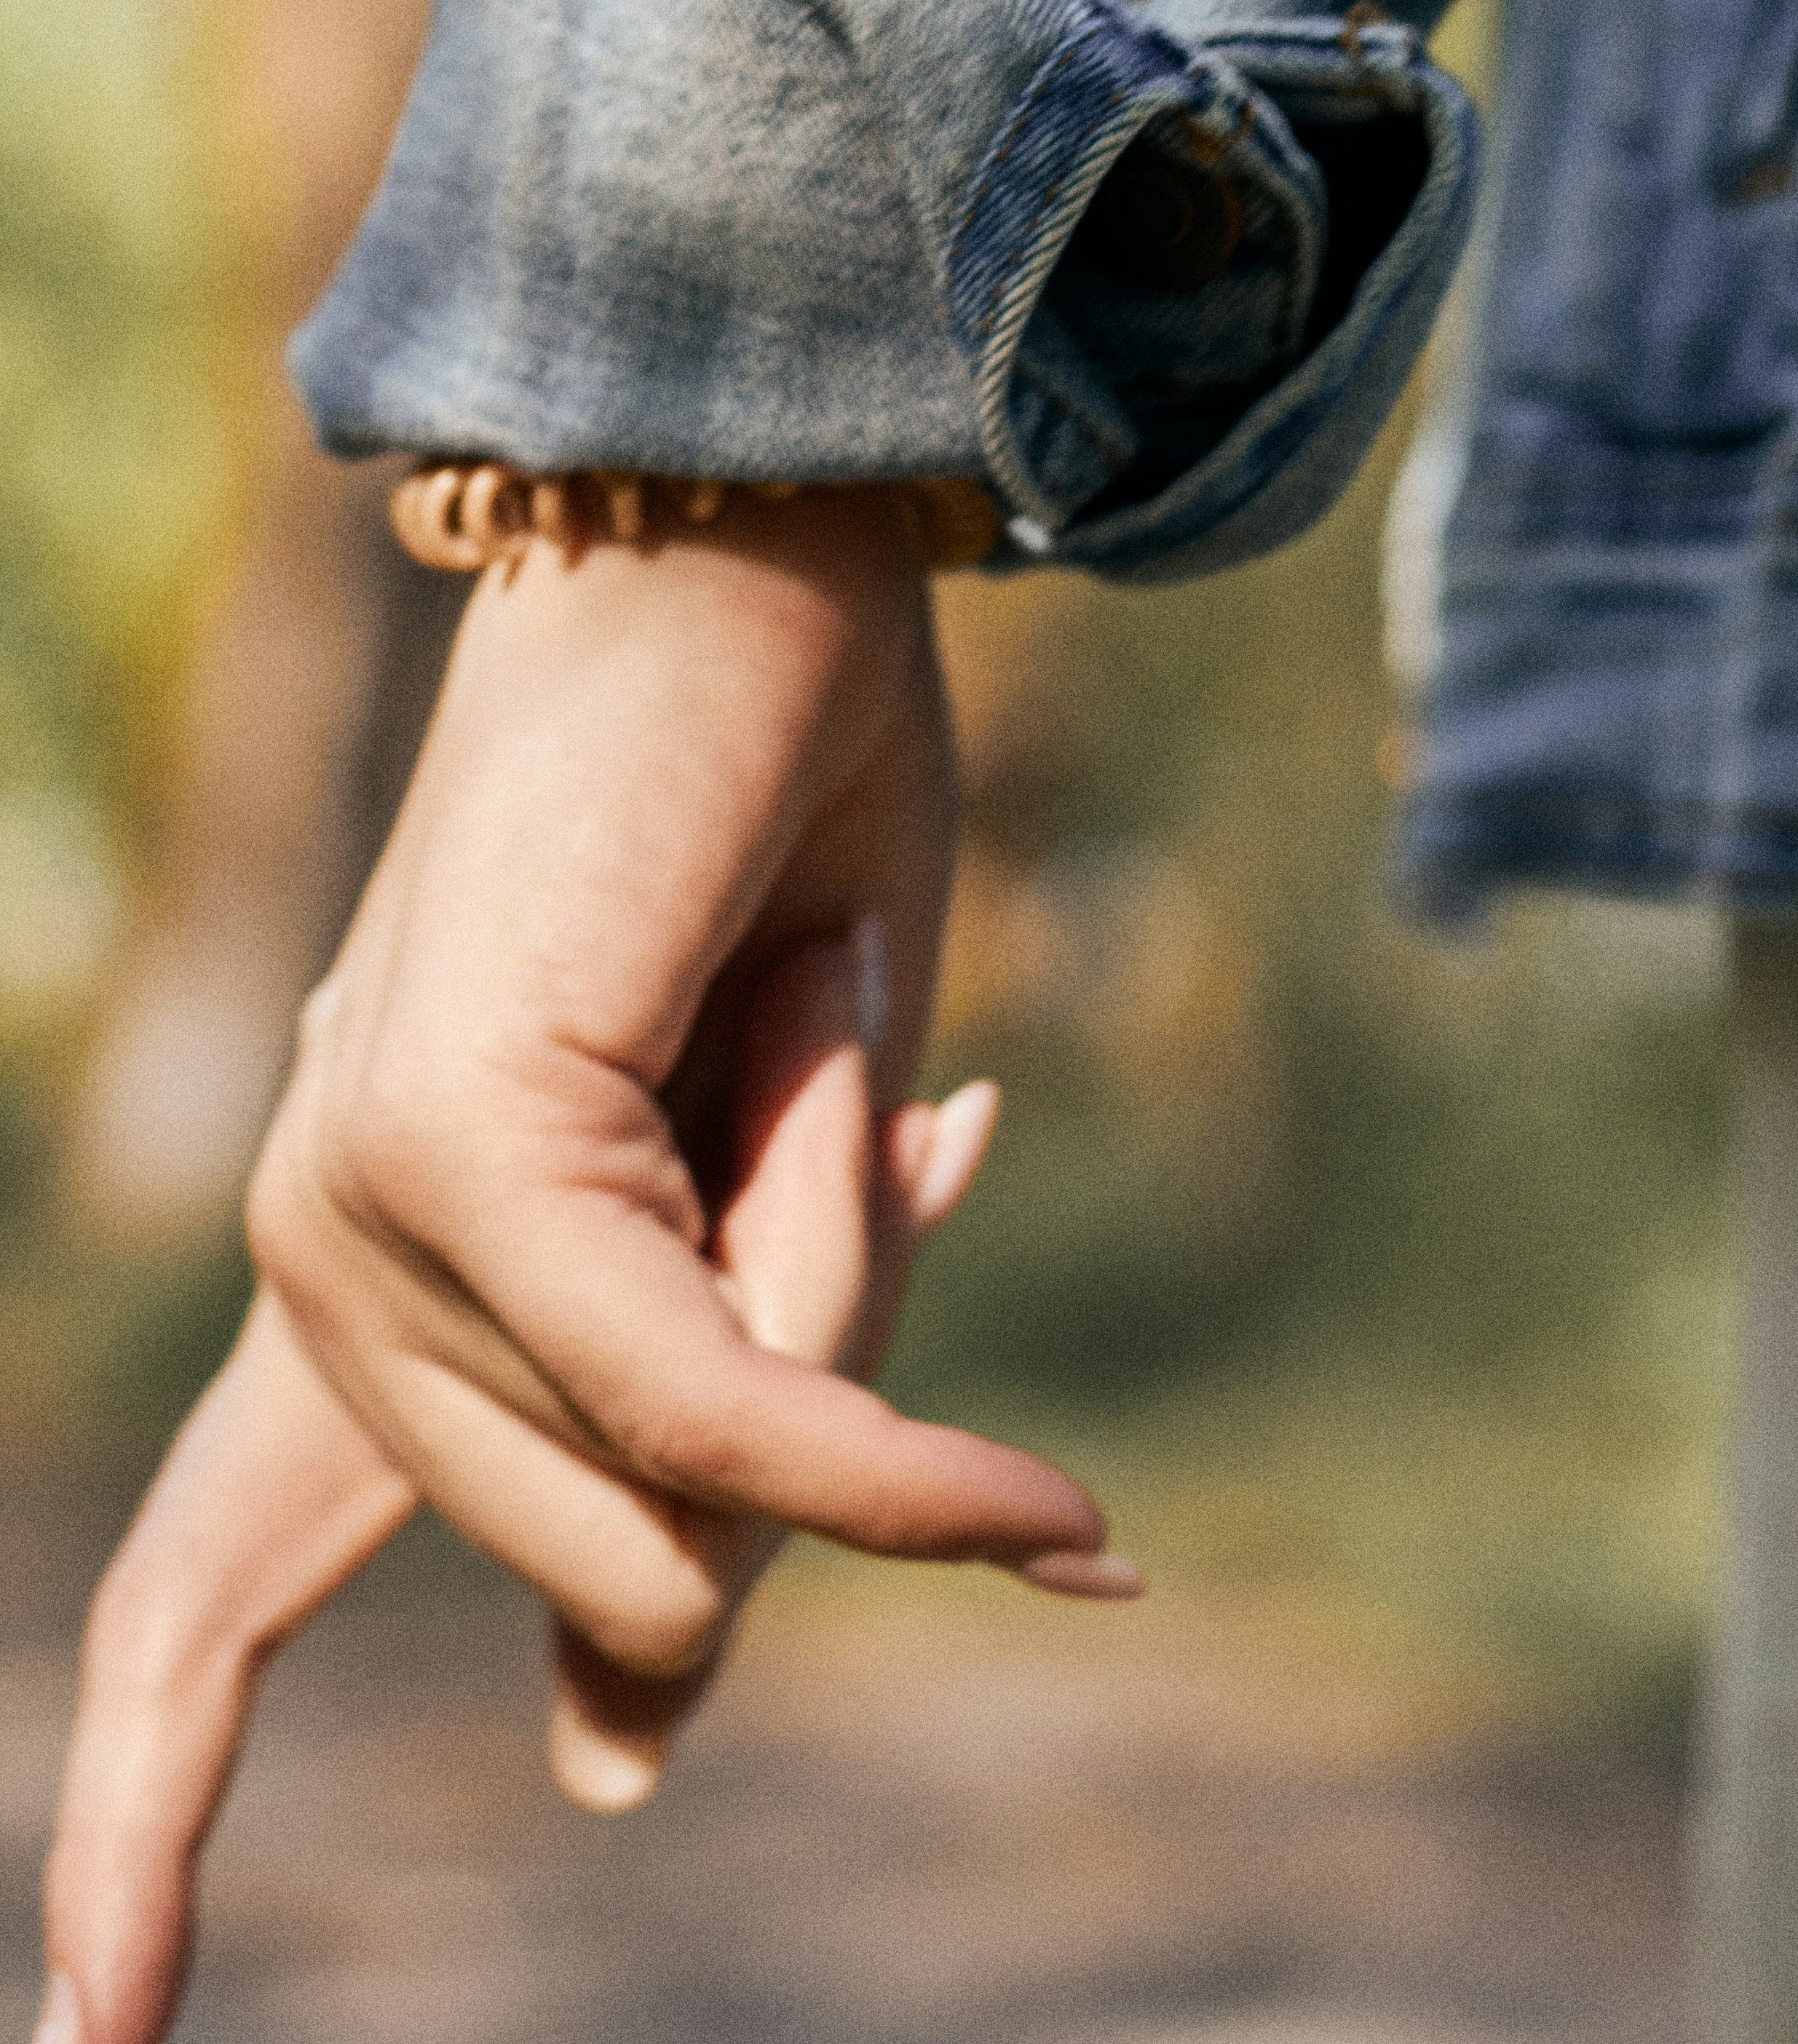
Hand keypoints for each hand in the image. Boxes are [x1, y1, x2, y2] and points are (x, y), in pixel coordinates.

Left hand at [39, 489, 1133, 2043]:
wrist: (756, 543)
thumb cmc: (776, 831)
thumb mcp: (772, 1187)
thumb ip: (694, 1443)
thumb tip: (612, 1758)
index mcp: (372, 1260)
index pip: (202, 1589)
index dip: (136, 1821)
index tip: (77, 2042)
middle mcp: (322, 1246)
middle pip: (614, 1571)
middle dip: (825, 1451)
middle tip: (893, 1121)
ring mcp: (361, 1201)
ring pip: (687, 1497)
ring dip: (869, 1333)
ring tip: (845, 1026)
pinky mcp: (457, 1141)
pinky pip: (721, 1404)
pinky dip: (904, 1462)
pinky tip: (1061, 1525)